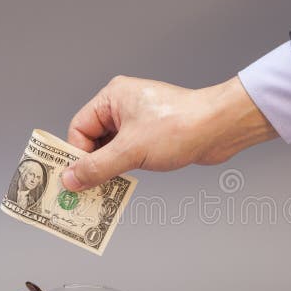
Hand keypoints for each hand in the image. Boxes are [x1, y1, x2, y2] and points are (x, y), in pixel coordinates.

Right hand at [62, 75, 277, 190]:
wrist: (220, 128)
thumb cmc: (178, 127)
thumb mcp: (131, 151)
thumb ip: (97, 167)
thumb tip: (70, 179)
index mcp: (113, 97)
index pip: (80, 127)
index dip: (76, 154)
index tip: (73, 180)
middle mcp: (123, 105)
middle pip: (93, 139)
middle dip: (90, 165)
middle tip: (83, 191)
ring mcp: (139, 120)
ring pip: (111, 148)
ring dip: (107, 169)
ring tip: (102, 193)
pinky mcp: (153, 134)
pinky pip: (128, 152)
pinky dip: (123, 168)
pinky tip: (121, 185)